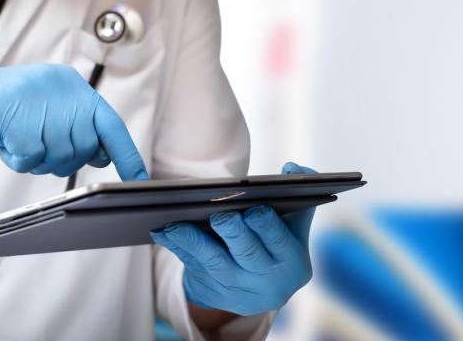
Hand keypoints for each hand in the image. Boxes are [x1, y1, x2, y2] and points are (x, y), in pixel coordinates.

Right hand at [0, 64, 147, 179]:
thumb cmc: (14, 102)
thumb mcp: (52, 108)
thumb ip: (79, 128)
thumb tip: (102, 156)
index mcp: (80, 93)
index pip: (114, 129)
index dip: (128, 157)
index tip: (141, 180)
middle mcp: (71, 97)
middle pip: (84, 151)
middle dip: (62, 157)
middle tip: (38, 140)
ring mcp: (48, 111)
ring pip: (60, 159)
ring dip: (39, 158)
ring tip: (20, 135)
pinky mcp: (25, 127)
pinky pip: (33, 160)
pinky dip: (18, 158)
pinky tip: (8, 138)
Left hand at [151, 162, 315, 315]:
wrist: (262, 288)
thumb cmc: (278, 246)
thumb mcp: (294, 226)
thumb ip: (298, 193)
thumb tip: (292, 169)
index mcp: (292, 263)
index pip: (278, 240)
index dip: (265, 224)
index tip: (253, 209)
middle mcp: (267, 281)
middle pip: (247, 254)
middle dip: (233, 233)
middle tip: (220, 215)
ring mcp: (239, 290)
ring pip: (215, 264)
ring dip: (194, 243)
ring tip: (175, 225)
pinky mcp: (214, 293)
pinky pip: (193, 269)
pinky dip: (178, 249)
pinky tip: (163, 232)